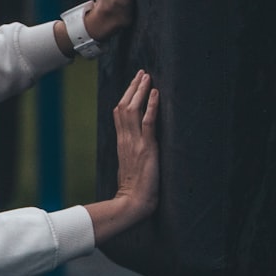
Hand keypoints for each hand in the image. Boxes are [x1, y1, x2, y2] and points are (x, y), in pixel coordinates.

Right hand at [85, 70, 159, 241]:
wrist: (132, 203)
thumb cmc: (134, 190)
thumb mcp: (131, 166)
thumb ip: (133, 153)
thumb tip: (138, 147)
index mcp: (121, 143)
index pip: (120, 114)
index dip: (126, 97)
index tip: (134, 84)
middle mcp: (125, 139)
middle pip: (123, 107)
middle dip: (132, 88)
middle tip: (142, 73)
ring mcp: (134, 143)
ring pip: (133, 110)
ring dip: (140, 91)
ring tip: (147, 77)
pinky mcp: (146, 148)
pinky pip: (147, 123)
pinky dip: (151, 106)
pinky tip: (155, 93)